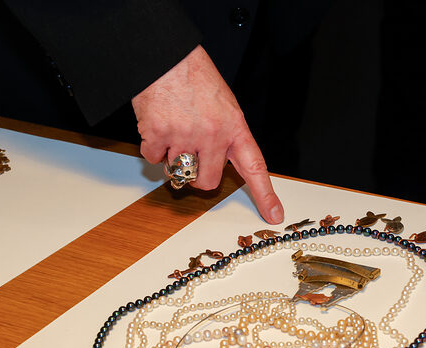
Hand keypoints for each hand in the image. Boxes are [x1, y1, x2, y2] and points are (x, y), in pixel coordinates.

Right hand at [132, 45, 283, 223]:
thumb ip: (224, 135)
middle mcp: (212, 134)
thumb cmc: (193, 76)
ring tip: (174, 128)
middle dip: (197, 176)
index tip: (273, 215)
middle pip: (206, 182)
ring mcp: (185, 135)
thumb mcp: (223, 104)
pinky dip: (152, 147)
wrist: (165, 54)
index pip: (255, 167)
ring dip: (172, 157)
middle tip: (192, 158)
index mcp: (234, 127)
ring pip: (177, 171)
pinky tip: (157, 125)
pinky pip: (153, 158)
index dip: (264, 194)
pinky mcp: (158, 134)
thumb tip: (216, 163)